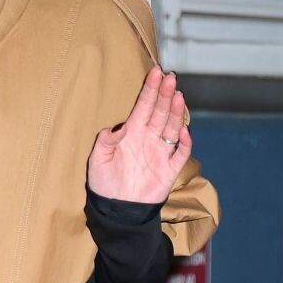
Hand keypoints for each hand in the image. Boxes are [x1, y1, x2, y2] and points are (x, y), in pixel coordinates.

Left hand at [86, 66, 191, 204]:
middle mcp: (149, 138)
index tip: (156, 72)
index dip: (150, 89)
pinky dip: (185, 142)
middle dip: (165, 94)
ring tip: (178, 96)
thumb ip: (105, 142)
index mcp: (132, 132)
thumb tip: (118, 127)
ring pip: (173, 127)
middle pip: (160, 112)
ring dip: (176, 113)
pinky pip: (181, 153)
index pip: (144, 106)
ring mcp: (161, 153)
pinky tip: (184, 131)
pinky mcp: (170, 170)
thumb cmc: (104, 184)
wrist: (117, 210)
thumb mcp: (97, 160)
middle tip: (171, 78)